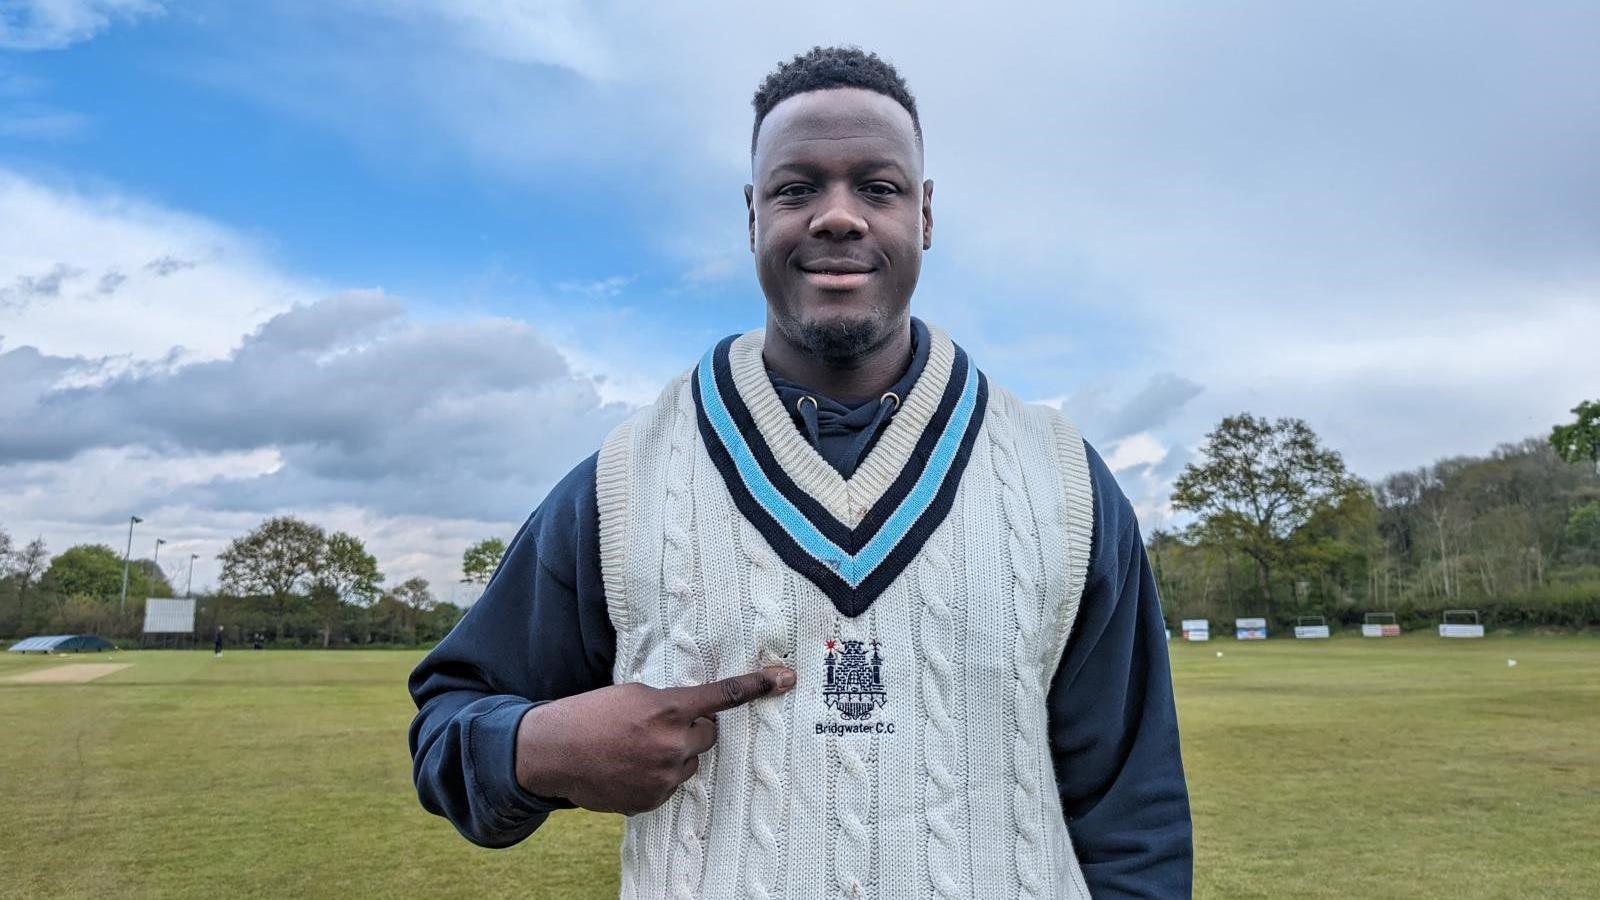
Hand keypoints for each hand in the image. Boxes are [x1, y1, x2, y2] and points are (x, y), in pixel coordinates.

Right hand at [514, 666, 795, 814]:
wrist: (553, 752)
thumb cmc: (591, 714)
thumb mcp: (634, 693)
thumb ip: (670, 702)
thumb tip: (695, 715)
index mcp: (668, 709)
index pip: (722, 696)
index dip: (755, 685)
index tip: (784, 678)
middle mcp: (672, 744)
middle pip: (708, 735)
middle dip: (691, 728)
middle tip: (659, 724)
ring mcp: (663, 777)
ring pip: (691, 762)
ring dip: (675, 753)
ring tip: (637, 748)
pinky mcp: (652, 800)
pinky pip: (671, 784)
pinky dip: (657, 775)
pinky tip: (629, 767)